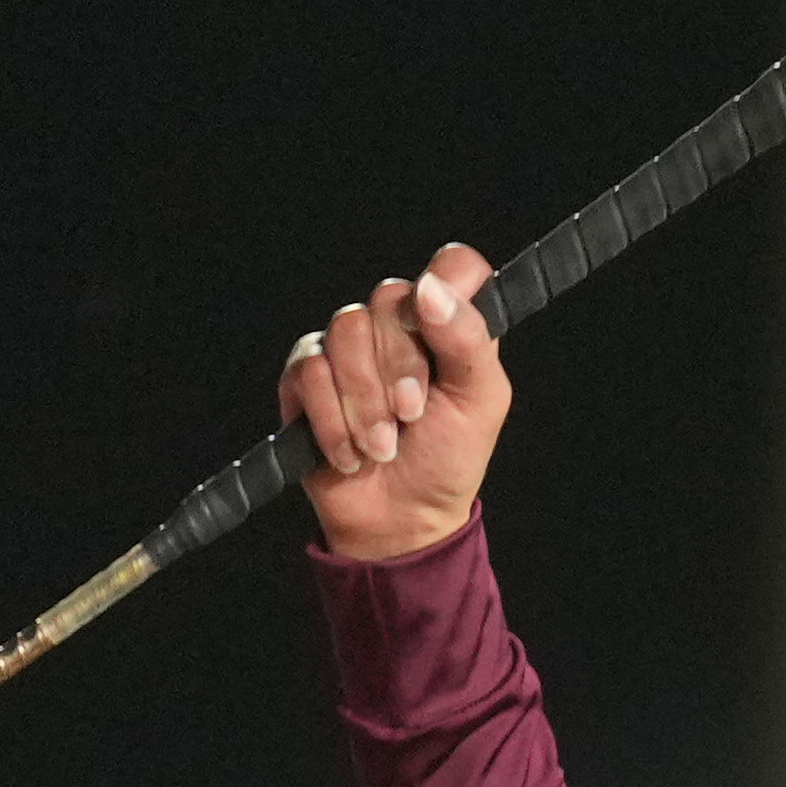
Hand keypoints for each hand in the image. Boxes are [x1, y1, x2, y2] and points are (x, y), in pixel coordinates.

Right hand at [280, 245, 509, 562]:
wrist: (399, 520)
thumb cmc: (447, 461)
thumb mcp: (479, 402)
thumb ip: (468, 340)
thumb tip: (429, 288)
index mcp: (448, 324)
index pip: (452, 265)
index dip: (446, 286)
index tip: (439, 330)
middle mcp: (396, 325)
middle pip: (388, 298)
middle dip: (401, 369)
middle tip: (412, 416)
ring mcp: (348, 347)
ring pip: (345, 330)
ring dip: (365, 403)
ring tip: (382, 446)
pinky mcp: (306, 375)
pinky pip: (310, 371)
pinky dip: (333, 422)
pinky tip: (350, 453)